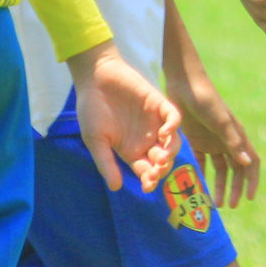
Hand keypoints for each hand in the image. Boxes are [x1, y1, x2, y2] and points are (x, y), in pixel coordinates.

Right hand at [67, 40, 181, 193]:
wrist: (94, 78)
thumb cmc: (91, 109)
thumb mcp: (95, 140)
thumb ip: (106, 162)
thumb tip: (116, 188)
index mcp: (131, 151)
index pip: (146, 171)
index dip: (149, 181)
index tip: (147, 187)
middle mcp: (146, 139)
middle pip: (162, 160)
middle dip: (162, 169)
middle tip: (155, 171)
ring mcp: (154, 122)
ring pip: (172, 141)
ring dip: (170, 152)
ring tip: (161, 157)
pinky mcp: (159, 104)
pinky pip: (173, 117)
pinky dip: (173, 125)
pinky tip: (165, 132)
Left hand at [171, 70, 259, 208]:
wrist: (184, 83)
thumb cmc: (206, 100)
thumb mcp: (220, 121)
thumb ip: (233, 142)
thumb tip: (248, 164)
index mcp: (237, 136)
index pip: (251, 163)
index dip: (252, 180)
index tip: (249, 198)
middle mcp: (226, 141)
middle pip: (236, 170)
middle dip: (235, 188)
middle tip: (230, 206)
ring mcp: (211, 141)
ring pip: (219, 169)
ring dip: (219, 185)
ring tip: (215, 203)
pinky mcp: (196, 139)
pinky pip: (201, 162)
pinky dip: (200, 174)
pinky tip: (196, 187)